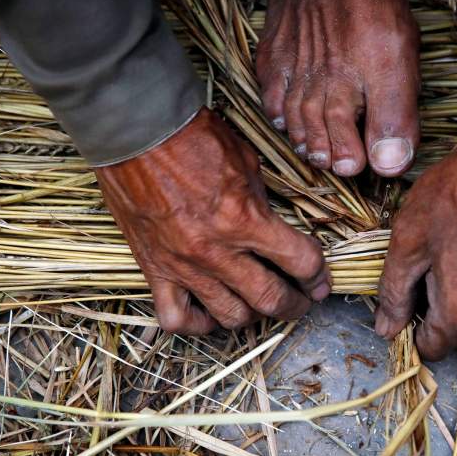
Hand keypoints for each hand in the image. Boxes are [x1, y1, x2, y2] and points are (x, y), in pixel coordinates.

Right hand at [96, 108, 330, 334]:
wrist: (135, 132)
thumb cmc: (193, 137)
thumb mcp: (247, 163)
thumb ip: (263, 204)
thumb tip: (278, 228)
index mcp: (246, 220)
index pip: (301, 262)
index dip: (319, 275)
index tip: (321, 280)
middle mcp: (217, 251)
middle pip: (272, 300)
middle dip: (295, 305)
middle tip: (301, 302)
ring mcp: (184, 266)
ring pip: (230, 317)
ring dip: (253, 314)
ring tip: (257, 305)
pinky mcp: (154, 270)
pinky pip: (177, 319)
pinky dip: (197, 324)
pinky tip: (209, 313)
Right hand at [256, 0, 419, 176]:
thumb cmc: (368, 6)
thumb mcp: (397, 64)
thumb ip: (393, 118)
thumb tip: (388, 167)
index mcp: (342, 98)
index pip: (344, 146)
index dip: (350, 160)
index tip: (355, 168)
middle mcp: (311, 91)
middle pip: (317, 133)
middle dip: (326, 153)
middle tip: (334, 165)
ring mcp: (290, 72)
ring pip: (293, 117)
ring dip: (303, 137)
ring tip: (313, 151)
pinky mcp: (275, 53)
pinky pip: (270, 92)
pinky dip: (276, 111)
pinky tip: (284, 119)